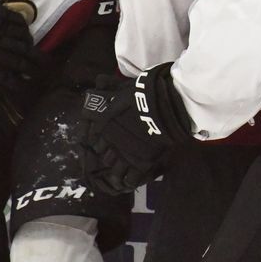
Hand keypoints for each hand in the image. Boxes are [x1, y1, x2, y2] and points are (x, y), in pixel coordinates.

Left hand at [80, 64, 192, 194]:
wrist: (165, 105)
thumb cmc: (144, 94)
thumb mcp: (123, 88)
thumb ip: (110, 89)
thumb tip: (99, 80)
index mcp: (104, 125)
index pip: (94, 142)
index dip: (99, 144)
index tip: (105, 145)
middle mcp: (111, 142)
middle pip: (104, 158)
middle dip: (109, 158)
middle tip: (116, 158)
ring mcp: (125, 154)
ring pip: (115, 171)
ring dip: (117, 173)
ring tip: (122, 174)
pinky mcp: (141, 163)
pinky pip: (131, 179)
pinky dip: (130, 181)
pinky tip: (132, 180)